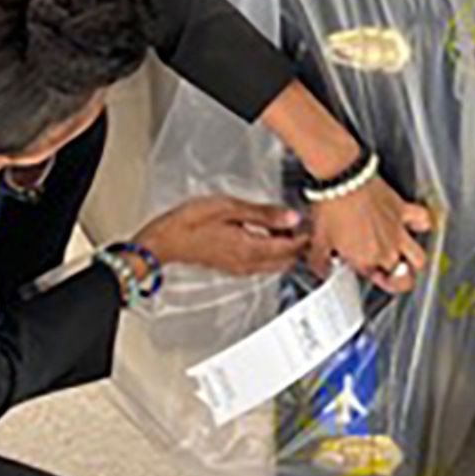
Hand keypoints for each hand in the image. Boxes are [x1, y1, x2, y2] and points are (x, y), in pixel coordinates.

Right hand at [134, 195, 311, 278]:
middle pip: (286, 259)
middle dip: (298, 244)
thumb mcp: (228, 207)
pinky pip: (261, 264)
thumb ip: (262, 213)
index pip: (289, 247)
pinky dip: (271, 252)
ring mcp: (240, 268)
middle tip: (304, 223)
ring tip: (287, 226)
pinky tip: (267, 235)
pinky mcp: (232, 267)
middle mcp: (248, 263)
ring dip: (285, 249)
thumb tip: (290, 216)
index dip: (304, 235)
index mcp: (251, 249)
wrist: (163, 241)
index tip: (311, 221)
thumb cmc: (189, 222)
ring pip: (275, 264)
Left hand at [311, 176, 437, 291]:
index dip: (375, 280)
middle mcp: (386, 250)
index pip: (379, 283)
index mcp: (365, 261)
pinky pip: (423, 221)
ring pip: (418, 258)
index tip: (369, 274)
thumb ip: (320, 261)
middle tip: (387, 271)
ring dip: (414, 262)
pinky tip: (416, 226)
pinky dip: (423, 224)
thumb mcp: (318, 240)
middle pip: (403, 277)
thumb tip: (321, 269)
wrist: (343, 179)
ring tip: (407, 259)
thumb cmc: (331, 207)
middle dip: (398, 278)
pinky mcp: (403, 210)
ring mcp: (397, 232)